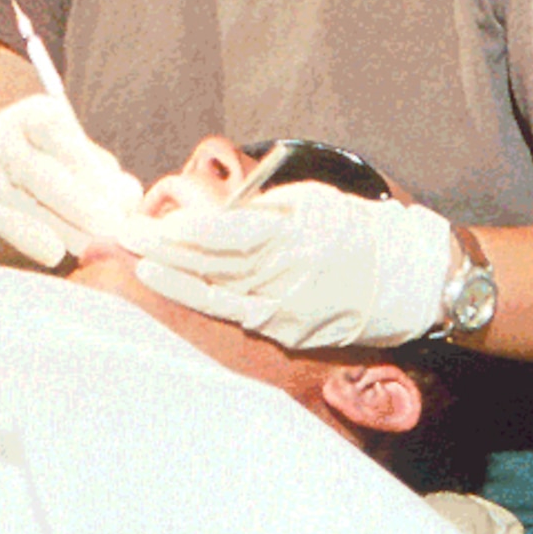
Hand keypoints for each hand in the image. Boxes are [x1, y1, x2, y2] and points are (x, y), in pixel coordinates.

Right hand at [0, 94, 144, 269]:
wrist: (12, 188)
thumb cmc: (65, 170)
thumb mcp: (88, 159)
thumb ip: (108, 175)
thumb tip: (126, 199)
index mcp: (32, 116)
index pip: (54, 131)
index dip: (85, 164)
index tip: (116, 196)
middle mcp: (1, 140)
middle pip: (35, 171)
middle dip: (77, 203)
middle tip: (110, 227)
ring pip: (17, 202)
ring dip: (57, 227)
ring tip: (92, 245)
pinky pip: (0, 225)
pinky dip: (28, 240)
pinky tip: (54, 254)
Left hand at [132, 180, 453, 347]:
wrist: (411, 279)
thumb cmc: (362, 230)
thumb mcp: (317, 203)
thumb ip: (267, 210)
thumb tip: (217, 213)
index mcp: (296, 234)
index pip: (224, 233)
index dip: (181, 230)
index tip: (147, 221)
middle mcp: (287, 274)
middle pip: (211, 263)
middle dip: (162, 251)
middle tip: (121, 238)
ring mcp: (287, 307)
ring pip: (216, 292)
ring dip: (171, 278)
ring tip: (136, 264)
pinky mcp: (289, 330)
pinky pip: (237, 314)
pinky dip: (201, 301)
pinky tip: (172, 290)